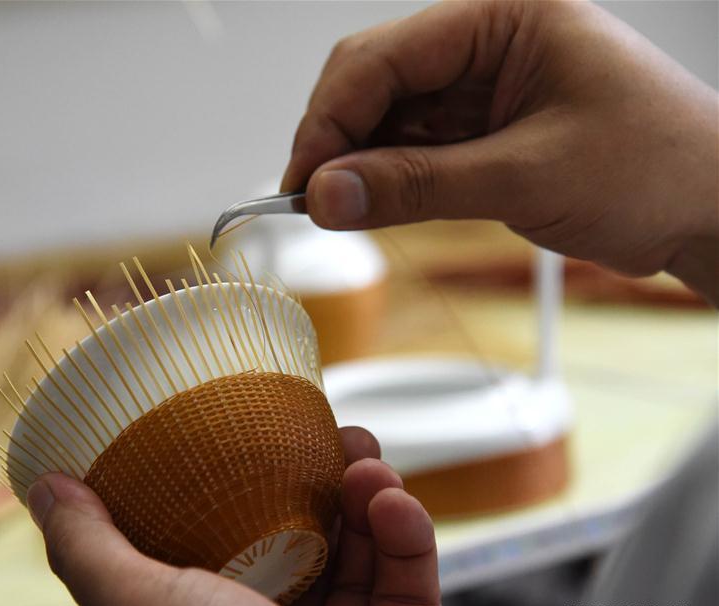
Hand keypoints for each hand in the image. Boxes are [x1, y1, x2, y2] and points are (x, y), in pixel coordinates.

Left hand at [26, 426, 442, 605]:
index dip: (259, 478)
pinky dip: (409, 536)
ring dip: (373, 494)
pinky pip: (414, 585)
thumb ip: (92, 551)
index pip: (241, 533)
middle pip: (313, 536)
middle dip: (329, 476)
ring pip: (368, 552)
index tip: (271, 428)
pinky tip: (394, 502)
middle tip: (337, 435)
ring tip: (368, 461)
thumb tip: (48, 488)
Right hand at [281, 0, 717, 301]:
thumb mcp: (527, 176)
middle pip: (376, 81)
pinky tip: (376, 203)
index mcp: (504, 17)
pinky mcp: (485, 128)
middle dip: (338, 141)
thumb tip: (330, 194)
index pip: (383, 57)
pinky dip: (390, 178)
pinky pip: (416, 147)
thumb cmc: (657, 169)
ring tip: (344, 210)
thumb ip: (417, 186)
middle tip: (315, 202)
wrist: (710, 210)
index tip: (302, 182)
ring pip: (390, 118)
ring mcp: (485, 87)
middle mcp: (488, 43)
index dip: (330, 120)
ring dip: (361, 164)